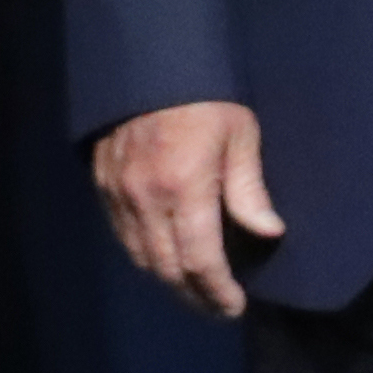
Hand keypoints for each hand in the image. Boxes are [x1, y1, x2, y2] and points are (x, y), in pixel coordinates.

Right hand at [93, 98, 281, 320]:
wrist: (146, 64)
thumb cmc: (204, 98)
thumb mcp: (240, 136)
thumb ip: (250, 189)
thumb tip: (270, 233)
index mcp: (184, 189)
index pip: (200, 261)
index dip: (218, 292)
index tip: (235, 307)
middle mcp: (145, 200)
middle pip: (166, 269)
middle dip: (193, 296)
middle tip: (216, 308)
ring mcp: (118, 195)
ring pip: (140, 257)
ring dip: (167, 281)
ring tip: (193, 289)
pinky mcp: (102, 186)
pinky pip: (122, 236)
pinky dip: (144, 256)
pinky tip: (163, 257)